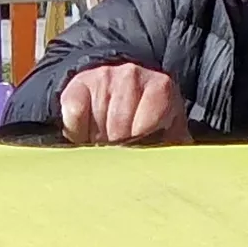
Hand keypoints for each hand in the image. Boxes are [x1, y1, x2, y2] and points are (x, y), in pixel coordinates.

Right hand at [57, 63, 181, 144]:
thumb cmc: (148, 120)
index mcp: (160, 87)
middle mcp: (132, 75)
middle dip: (118, 145)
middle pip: (119, 129)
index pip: (146, 127)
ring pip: (97, 125)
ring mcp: (105, 76)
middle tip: (119, 146)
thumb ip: (173, 147)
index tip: (137, 151)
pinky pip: (74, 116)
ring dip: (98, 138)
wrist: (120, 93)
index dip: (138, 145)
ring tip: (105, 137)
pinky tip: (87, 130)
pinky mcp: (79, 84)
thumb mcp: (168, 131)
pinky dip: (78, 130)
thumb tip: (172, 172)